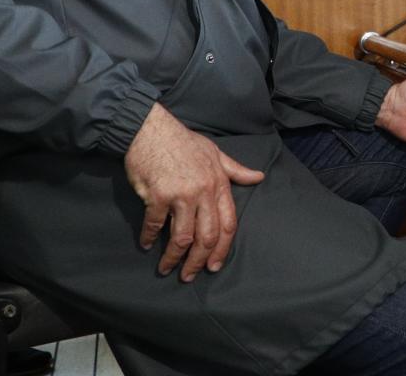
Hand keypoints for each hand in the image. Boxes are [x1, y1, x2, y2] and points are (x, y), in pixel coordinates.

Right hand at [124, 103, 264, 281]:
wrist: (150, 128)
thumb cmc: (182, 141)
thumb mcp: (214, 152)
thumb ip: (235, 170)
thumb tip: (259, 177)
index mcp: (219, 184)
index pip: (228, 224)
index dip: (223, 250)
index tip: (214, 266)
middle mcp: (203, 192)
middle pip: (207, 237)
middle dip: (198, 261)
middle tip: (190, 276)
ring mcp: (181, 195)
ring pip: (182, 237)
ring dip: (174, 258)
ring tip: (166, 268)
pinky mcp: (157, 196)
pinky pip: (155, 225)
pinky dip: (149, 238)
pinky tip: (146, 245)